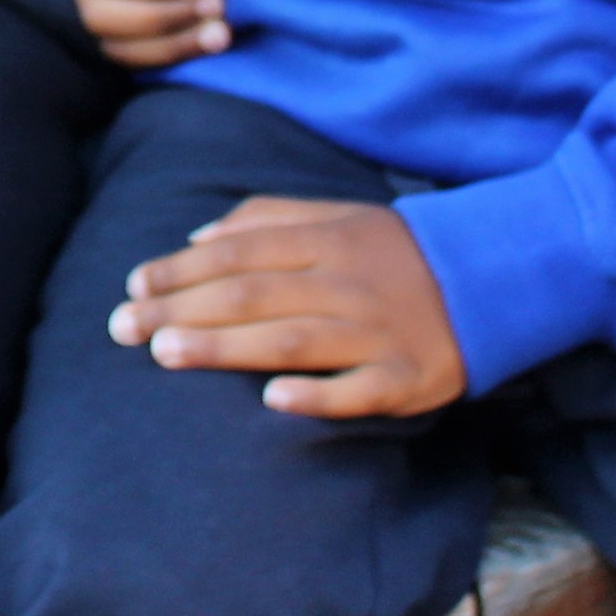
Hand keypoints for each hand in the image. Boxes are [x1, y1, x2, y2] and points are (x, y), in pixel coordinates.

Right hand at [57, 0, 227, 66]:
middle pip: (99, 15)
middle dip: (162, 18)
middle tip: (217, 6)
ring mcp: (89, 5)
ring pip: (115, 45)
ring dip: (172, 44)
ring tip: (220, 33)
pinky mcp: (116, 29)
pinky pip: (134, 57)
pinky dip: (172, 54)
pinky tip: (209, 42)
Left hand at [112, 197, 467, 418]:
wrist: (492, 280)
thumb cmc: (393, 251)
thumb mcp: (336, 215)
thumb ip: (267, 218)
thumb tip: (198, 237)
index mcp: (325, 239)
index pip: (237, 253)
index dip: (180, 269)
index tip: (131, 287)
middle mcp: (345, 282)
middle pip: (251, 295)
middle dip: (181, 310)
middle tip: (123, 329)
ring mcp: (377, 332)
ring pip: (291, 339)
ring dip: (225, 347)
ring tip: (167, 353)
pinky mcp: (407, 378)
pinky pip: (358, 389)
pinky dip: (317, 395)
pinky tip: (272, 401)